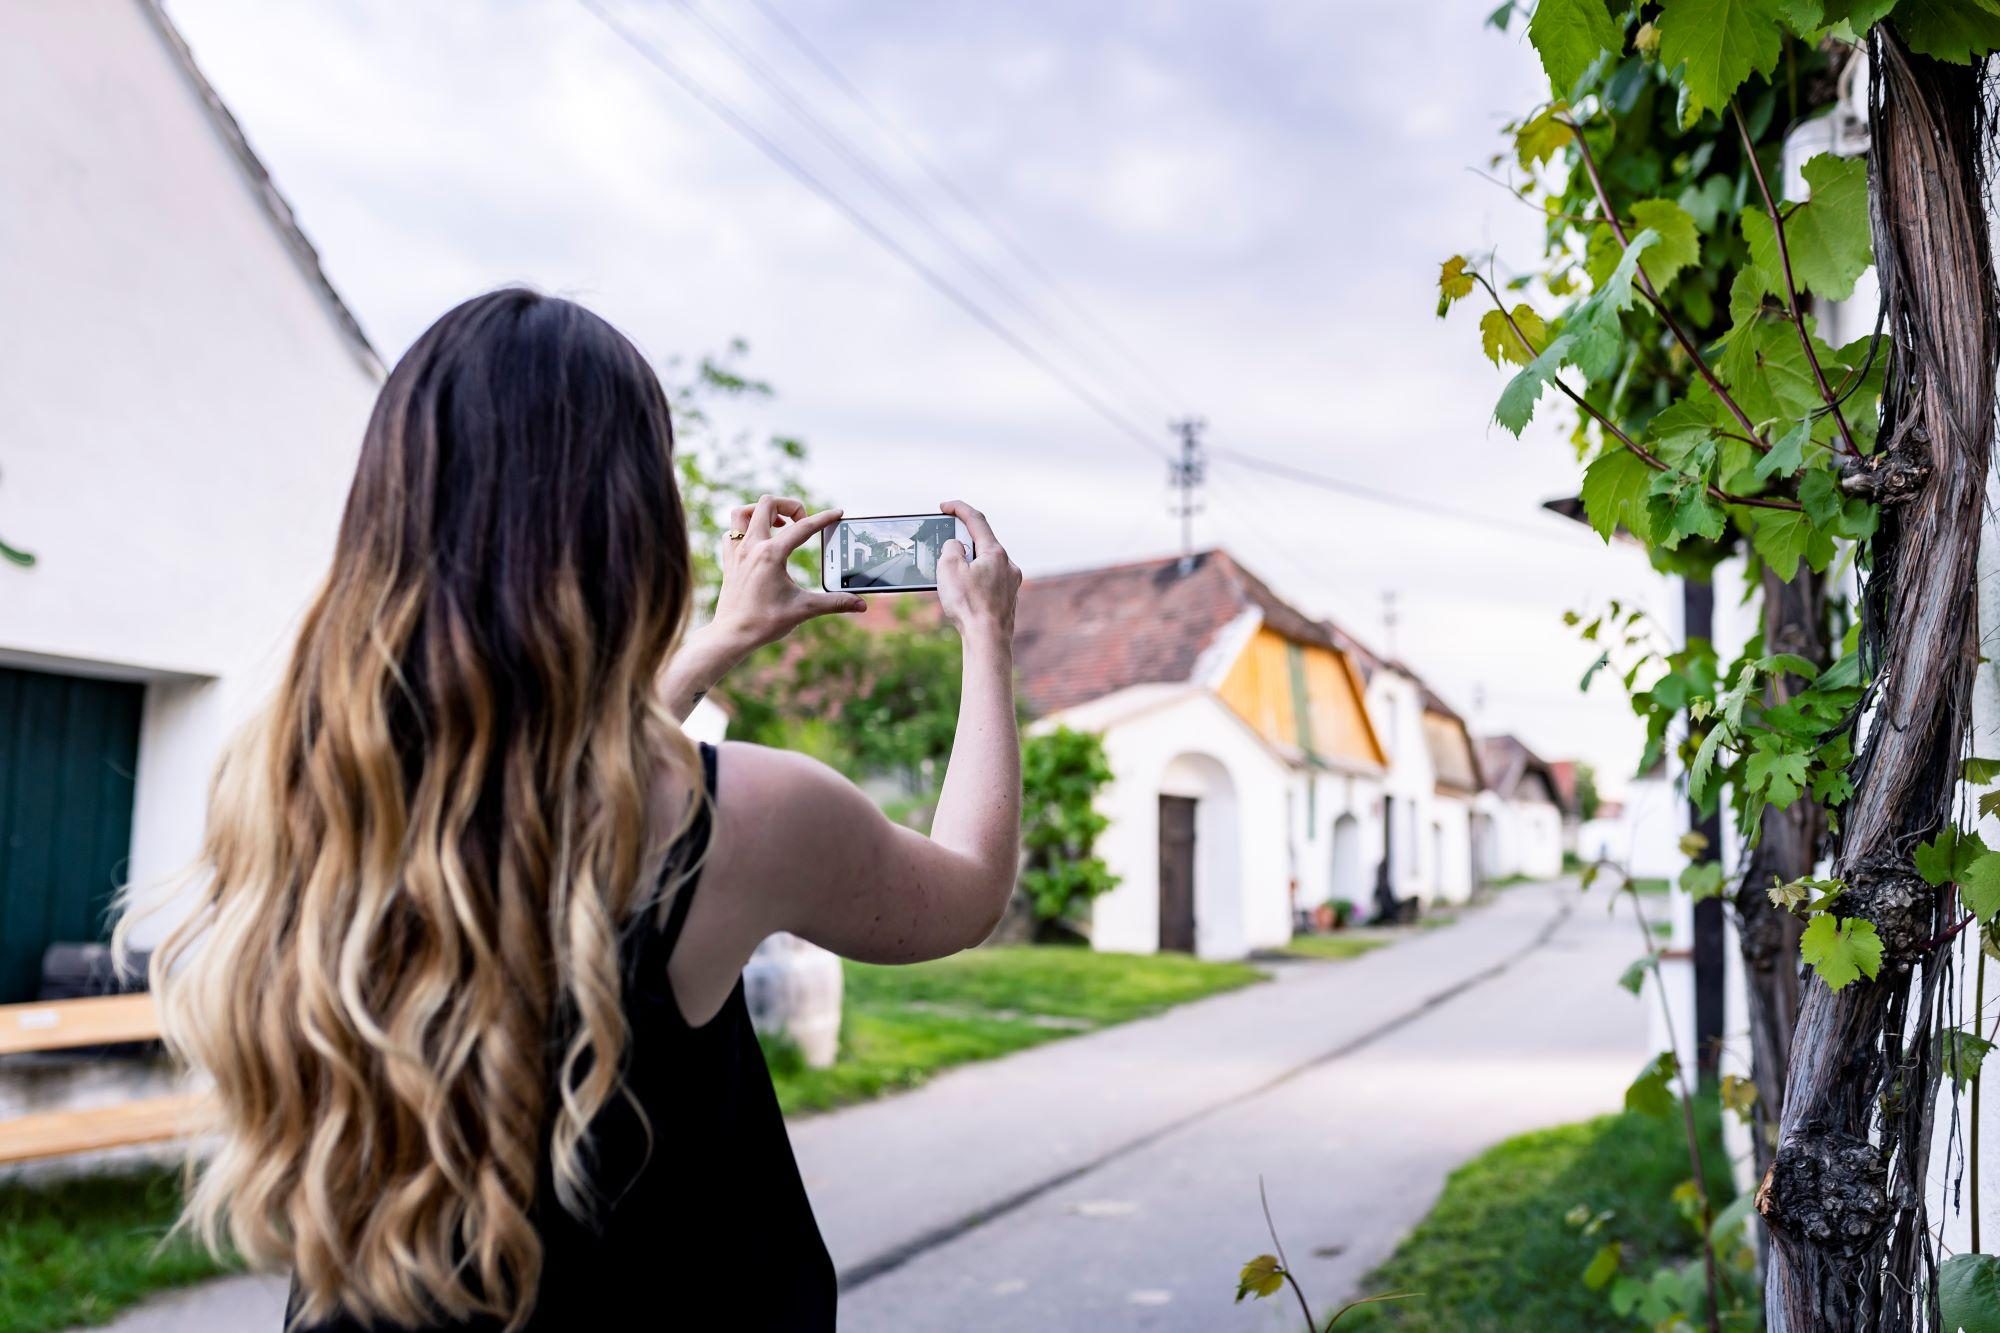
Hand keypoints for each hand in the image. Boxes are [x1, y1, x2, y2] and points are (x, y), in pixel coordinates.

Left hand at [709, 496, 864, 654]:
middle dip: (789, 505)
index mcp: (771, 554)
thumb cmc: (765, 623)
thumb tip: (861, 605)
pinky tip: (757, 542)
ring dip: (761, 512)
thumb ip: (835, 603)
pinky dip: (744, 530)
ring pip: (743, 512)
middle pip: (767, 504)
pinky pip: (731, 533)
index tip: (837, 513)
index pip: (803, 527)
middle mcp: (752, 547)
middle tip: (802, 521)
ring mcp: (737, 552)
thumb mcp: (804, 609)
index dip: (824, 518)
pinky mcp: (729, 562)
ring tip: (778, 524)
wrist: (732, 636)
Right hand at [935, 500, 1020, 642]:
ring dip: (968, 563)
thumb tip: (957, 546)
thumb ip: (951, 548)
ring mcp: (1010, 584)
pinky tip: (963, 594)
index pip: (976, 520)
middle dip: (962, 540)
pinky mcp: (1007, 600)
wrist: (988, 641)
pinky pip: (989, 582)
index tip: (944, 506)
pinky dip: (975, 581)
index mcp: (995, 553)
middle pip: (983, 543)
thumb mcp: (949, 568)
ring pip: (986, 564)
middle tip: (943, 544)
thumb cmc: (969, 606)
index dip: (959, 509)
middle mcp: (1008, 565)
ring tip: (950, 576)